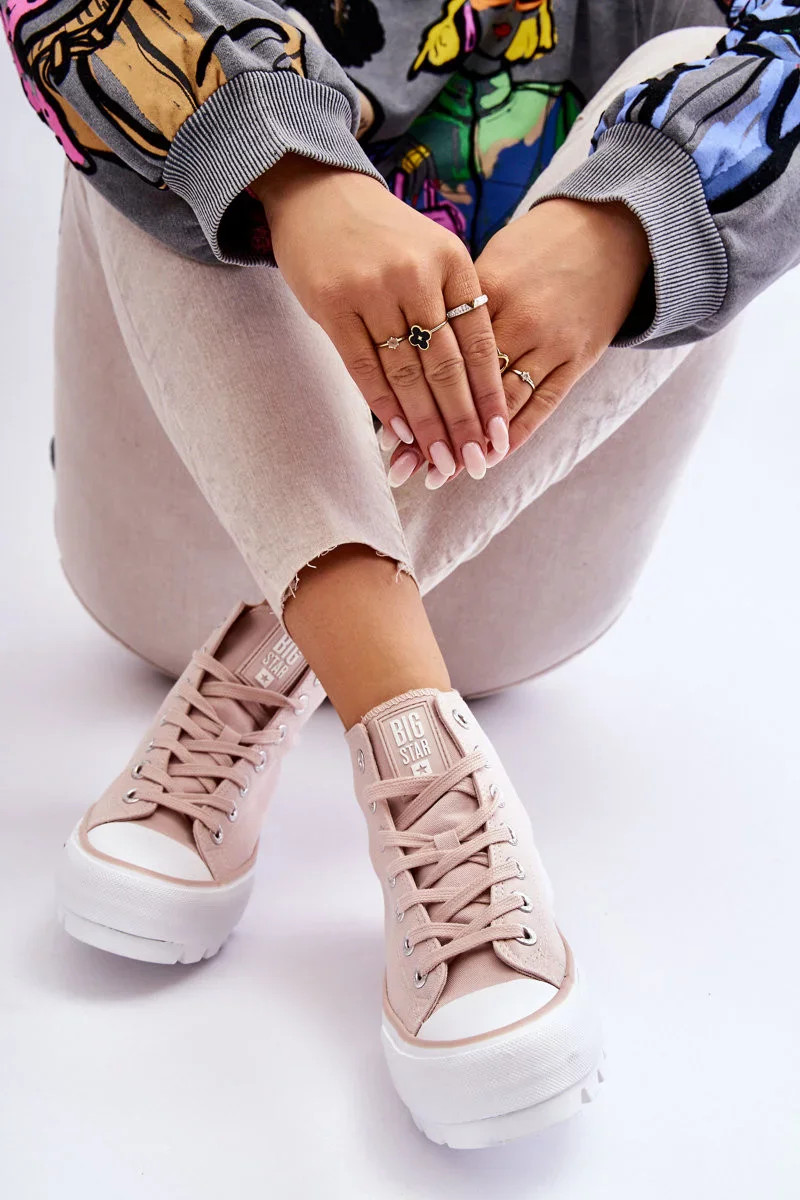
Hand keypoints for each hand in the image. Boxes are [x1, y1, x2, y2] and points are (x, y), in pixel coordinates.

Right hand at [253, 155, 508, 484]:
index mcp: (452, 262)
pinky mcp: (332, 304)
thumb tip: (474, 382)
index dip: (489, 394)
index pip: (477, 341)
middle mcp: (417, 274)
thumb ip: (453, 304)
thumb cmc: (382, 233)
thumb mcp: (432, 252)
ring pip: (406, 373)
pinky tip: (399, 433)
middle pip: (445, 365)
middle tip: (473, 463)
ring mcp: (373, 289)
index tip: (499, 435)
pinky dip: (383, 404)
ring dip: (424, 423)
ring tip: (439, 461)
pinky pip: (364, 367)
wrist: (318, 190)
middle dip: (461, 421)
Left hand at [416, 197, 650, 486]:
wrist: (612, 230)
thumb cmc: (538, 246)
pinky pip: (543, 403)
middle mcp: (518, 318)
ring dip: (472, 441)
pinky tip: (492, 456)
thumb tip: (410, 345)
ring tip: (442, 473)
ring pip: (502, 401)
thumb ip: (454, 305)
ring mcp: (550, 341)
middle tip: (405, 469)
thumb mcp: (490, 260)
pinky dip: (516, 432)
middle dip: (435, 429)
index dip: (411, 394)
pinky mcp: (578, 357)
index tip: (384, 434)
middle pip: (466, 384)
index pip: (439, 352)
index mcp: (486, 288)